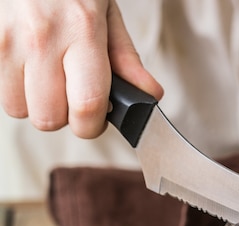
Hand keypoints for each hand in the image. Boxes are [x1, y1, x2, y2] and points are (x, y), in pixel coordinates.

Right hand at [0, 0, 162, 137]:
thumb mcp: (104, 12)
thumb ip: (125, 58)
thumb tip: (149, 95)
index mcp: (82, 31)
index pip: (87, 107)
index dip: (91, 125)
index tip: (94, 119)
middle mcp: (42, 37)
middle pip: (49, 118)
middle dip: (62, 116)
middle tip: (68, 93)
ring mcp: (8, 39)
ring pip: (19, 109)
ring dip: (34, 103)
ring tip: (44, 75)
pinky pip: (0, 91)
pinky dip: (13, 87)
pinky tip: (26, 66)